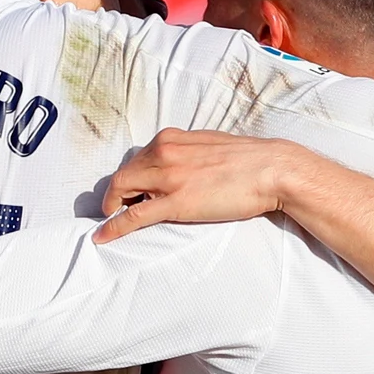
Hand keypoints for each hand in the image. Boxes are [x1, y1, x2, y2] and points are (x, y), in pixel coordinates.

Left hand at [95, 129, 305, 242]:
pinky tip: (103, 236)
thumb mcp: (209, 144)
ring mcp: (168, 177)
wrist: (270, 170)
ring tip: (109, 219)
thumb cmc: (247, 159)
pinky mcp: (175, 203)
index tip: (129, 189)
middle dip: (115, 192)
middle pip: (124, 173)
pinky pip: (134, 216)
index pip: (138, 157)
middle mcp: (164, 152)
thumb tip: (178, 164)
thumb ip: (187, 151)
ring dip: (112, 206)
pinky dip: (114, 226)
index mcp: (172, 138)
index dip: (130, 176)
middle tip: (115, 206)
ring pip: (123, 190)